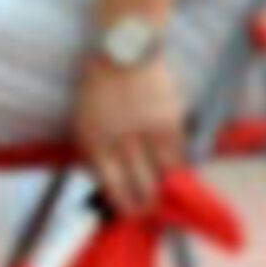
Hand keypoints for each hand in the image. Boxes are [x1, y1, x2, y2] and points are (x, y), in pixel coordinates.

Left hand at [73, 53, 186, 217]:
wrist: (123, 51)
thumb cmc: (98, 88)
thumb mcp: (84, 121)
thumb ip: (94, 153)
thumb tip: (111, 188)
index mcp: (94, 141)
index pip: (114, 188)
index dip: (126, 207)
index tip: (132, 215)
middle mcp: (121, 140)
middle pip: (142, 188)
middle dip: (149, 207)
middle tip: (153, 213)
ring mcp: (148, 132)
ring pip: (165, 178)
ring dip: (169, 193)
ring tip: (170, 199)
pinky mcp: (171, 122)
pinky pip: (180, 157)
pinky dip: (181, 169)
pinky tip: (180, 174)